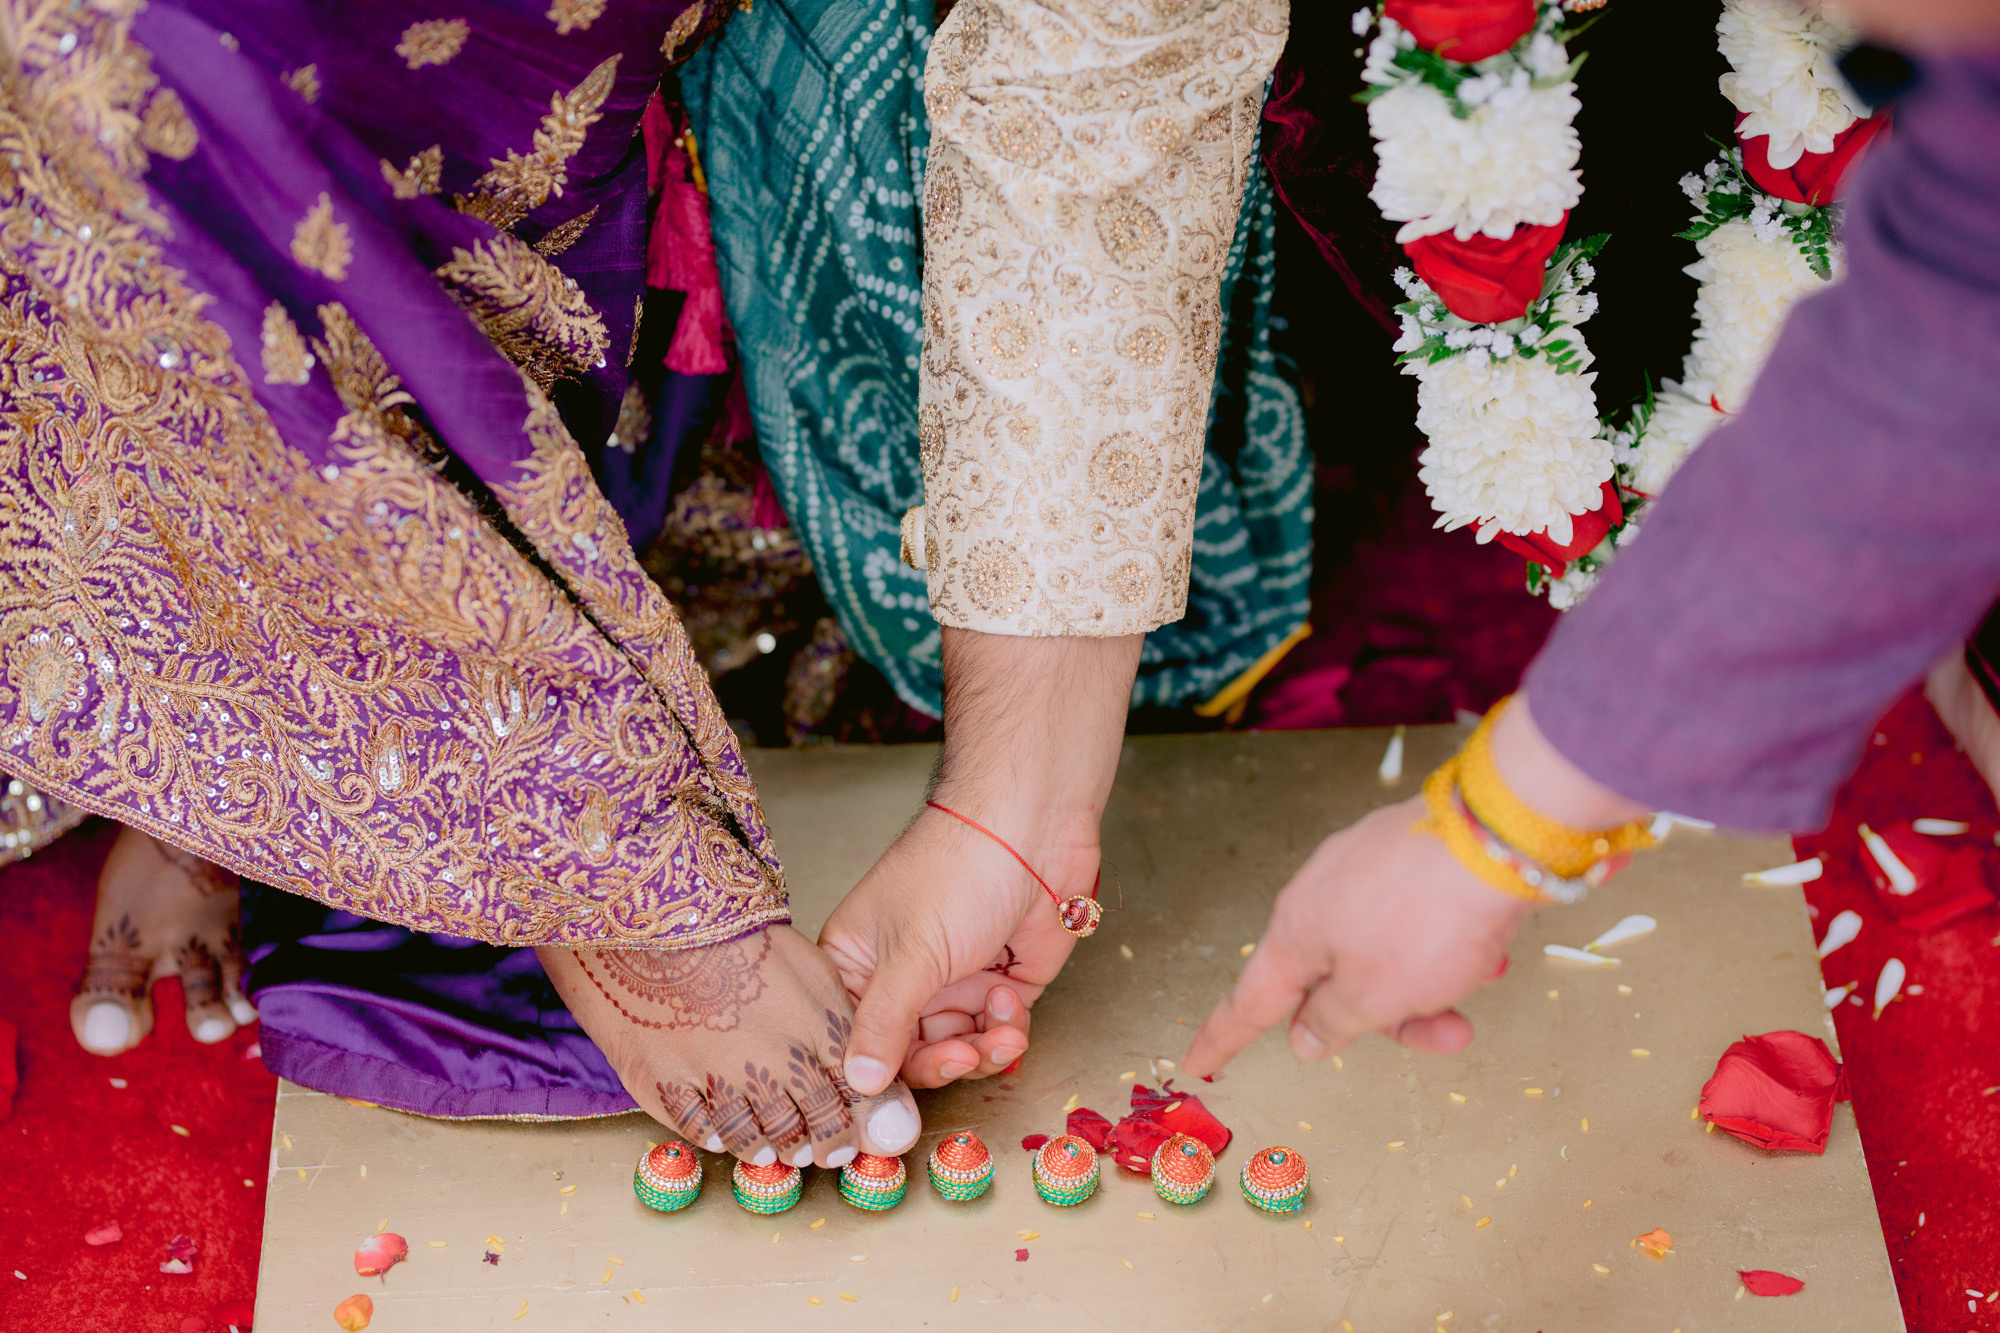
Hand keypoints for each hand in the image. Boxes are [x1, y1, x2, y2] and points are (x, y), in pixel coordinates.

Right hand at [539, 924, 923, 1165]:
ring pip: (756, 1140)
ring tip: (776, 1147)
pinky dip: (719, 1138)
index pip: (851, 1097)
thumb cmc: (741, 939)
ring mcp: (716, 1076)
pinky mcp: (667, 1084)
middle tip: (819, 1150)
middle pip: (807, 1128)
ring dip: (772, 1148)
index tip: (853, 1134)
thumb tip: (868, 1069)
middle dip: (820, 1145)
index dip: (856, 1125)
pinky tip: (727, 1132)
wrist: (661, 923)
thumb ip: (842, 1024)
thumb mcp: (813, 971)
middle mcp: (770, 1060)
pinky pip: (701, 1132)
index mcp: (813, 1028)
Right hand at [818, 803, 1096, 1090]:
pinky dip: (1007, 1030)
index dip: (869, 1078)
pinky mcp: (999, 984)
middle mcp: (901, 979)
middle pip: (907, 1057)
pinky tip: (1011, 999)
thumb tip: (858, 1084)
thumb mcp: (911, 953)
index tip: (888, 1110)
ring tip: (1001, 1030)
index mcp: (856, 963)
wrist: (1035, 827)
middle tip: (958, 1057)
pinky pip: (996, 1035)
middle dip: (938, 1064)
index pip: (850, 1042)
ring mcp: (951, 983)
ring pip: (957, 1052)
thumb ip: (885, 1025)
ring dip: (980, 1051)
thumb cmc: (957, 867)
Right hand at [1183, 696, 1647, 1074]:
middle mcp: (1319, 894)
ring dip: (1431, 981)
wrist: (1493, 836)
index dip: (1222, 1039)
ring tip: (1480, 977)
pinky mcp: (1406, 851)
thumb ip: (1333, 1023)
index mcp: (1295, 933)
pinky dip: (1445, 942)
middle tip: (1450, 1032)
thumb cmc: (1426, 920)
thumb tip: (1304, 1037)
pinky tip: (1486, 945)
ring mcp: (1363, 867)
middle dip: (1395, 1017)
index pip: (1249, 1003)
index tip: (1199, 1064)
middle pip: (1338, 982)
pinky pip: (1414, 916)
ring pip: (1384, 950)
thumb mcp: (1376, 997)